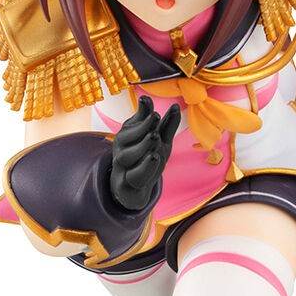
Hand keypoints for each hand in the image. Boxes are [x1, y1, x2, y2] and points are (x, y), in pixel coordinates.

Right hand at [109, 95, 179, 210]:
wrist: (133, 190)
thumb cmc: (146, 160)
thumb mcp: (159, 142)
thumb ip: (166, 125)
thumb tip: (174, 105)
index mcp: (127, 137)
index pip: (133, 123)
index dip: (143, 114)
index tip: (151, 105)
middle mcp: (121, 150)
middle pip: (125, 137)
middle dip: (142, 126)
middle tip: (156, 117)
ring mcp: (122, 168)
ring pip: (127, 156)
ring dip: (142, 145)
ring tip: (155, 136)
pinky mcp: (126, 185)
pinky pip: (134, 175)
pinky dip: (144, 166)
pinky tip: (154, 157)